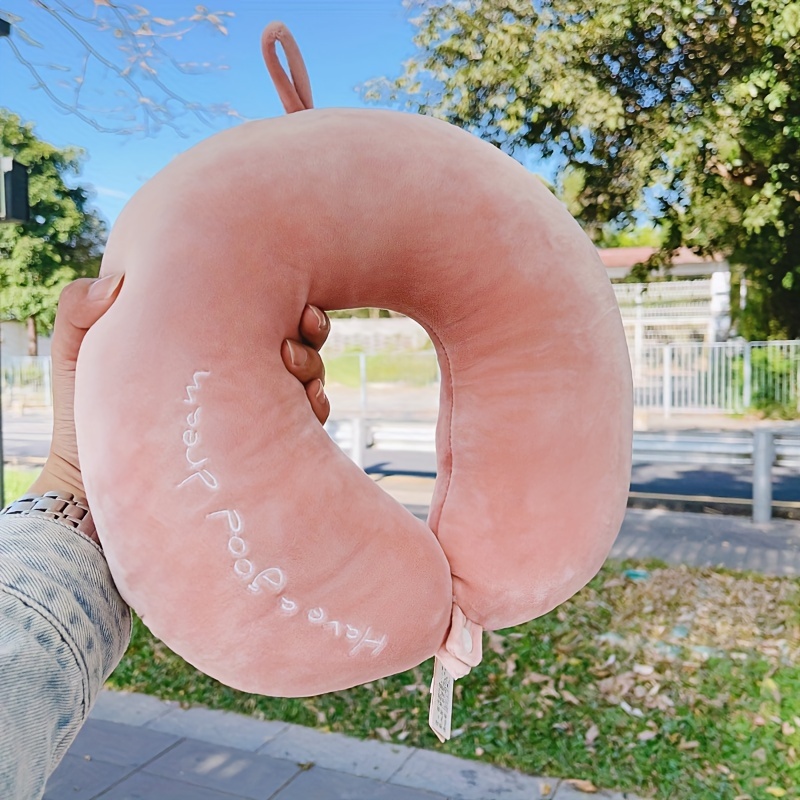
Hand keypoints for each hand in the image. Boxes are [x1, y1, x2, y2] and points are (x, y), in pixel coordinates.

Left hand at [27, 275, 330, 500]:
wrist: (97, 487)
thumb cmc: (84, 420)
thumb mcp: (76, 359)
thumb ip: (80, 312)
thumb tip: (116, 281)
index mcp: (205, 340)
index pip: (254, 310)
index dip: (279, 297)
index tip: (286, 298)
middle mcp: (236, 372)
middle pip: (295, 336)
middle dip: (308, 328)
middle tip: (289, 335)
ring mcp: (253, 408)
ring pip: (308, 375)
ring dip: (310, 366)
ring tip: (288, 364)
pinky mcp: (262, 446)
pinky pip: (307, 422)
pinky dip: (316, 406)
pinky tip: (308, 400)